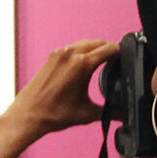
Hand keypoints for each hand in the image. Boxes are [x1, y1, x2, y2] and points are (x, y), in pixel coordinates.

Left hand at [0, 38, 117, 138]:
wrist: (28, 115)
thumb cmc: (53, 114)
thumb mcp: (87, 114)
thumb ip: (110, 112)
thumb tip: (124, 115)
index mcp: (82, 64)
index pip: (109, 49)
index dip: (121, 51)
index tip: (128, 55)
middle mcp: (71, 54)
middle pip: (98, 42)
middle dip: (110, 48)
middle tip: (118, 58)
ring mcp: (60, 53)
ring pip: (85, 43)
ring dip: (96, 48)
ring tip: (104, 59)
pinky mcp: (52, 57)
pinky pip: (73, 47)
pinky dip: (82, 50)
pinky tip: (86, 62)